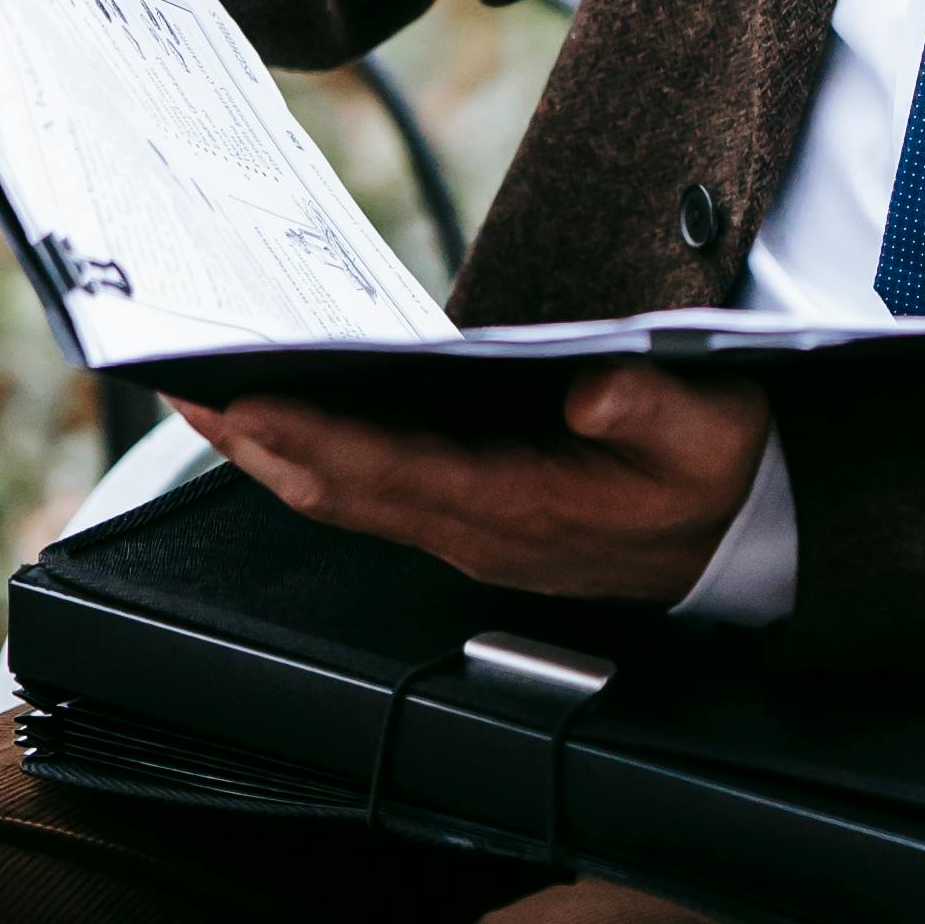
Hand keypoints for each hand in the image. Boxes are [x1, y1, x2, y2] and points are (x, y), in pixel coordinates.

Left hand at [203, 359, 771, 606]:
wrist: (746, 543)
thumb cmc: (718, 481)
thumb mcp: (712, 435)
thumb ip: (653, 408)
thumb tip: (591, 385)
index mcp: (522, 507)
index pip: (390, 473)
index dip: (309, 440)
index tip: (241, 401)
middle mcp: (475, 530)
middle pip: (335, 490)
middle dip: (252, 440)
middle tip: (178, 379)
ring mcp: (465, 529)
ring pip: (340, 494)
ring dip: (268, 447)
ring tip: (205, 386)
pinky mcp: (467, 514)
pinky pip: (367, 486)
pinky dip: (311, 450)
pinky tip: (283, 408)